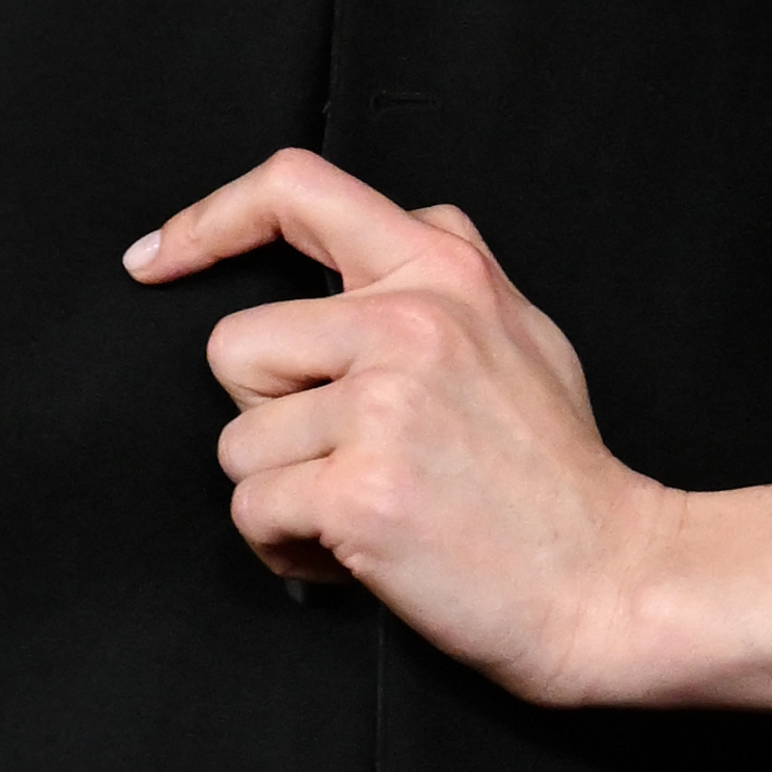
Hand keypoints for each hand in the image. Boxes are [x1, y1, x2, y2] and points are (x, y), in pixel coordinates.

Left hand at [128, 148, 670, 707]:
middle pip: (235, 346)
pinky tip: (354, 554)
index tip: (157, 258)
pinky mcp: (361, 489)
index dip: (208, 220)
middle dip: (267, 418)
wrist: (613, 581)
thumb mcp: (522, 331)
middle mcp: (411, 320)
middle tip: (344, 456)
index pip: (295, 190)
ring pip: (238, 443)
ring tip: (362, 511)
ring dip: (283, 494)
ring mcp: (383, 404)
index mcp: (444, 269)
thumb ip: (441, 278)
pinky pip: (254, 511)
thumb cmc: (561, 475)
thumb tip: (355, 249)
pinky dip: (288, 548)